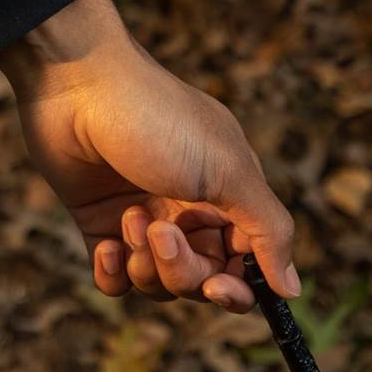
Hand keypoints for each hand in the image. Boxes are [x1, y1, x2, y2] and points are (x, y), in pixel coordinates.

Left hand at [0, 0, 300, 312]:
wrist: (78, 84)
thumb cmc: (158, 117)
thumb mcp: (227, 170)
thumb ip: (266, 229)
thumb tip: (293, 287)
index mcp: (226, 193)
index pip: (244, 264)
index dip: (236, 287)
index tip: (220, 288)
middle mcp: (185, 208)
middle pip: (200, 279)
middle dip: (183, 270)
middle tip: (160, 232)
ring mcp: (140, 215)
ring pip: (157, 281)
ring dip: (147, 265)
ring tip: (129, 219)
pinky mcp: (97, 218)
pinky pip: (113, 277)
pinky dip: (112, 274)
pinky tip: (106, 247)